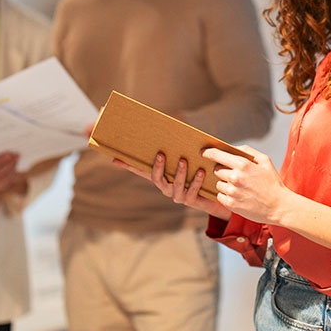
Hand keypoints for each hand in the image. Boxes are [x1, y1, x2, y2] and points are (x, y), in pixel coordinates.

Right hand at [113, 154, 231, 220]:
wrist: (215, 197)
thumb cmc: (199, 173)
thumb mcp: (188, 160)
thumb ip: (179, 149)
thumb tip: (173, 129)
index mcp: (162, 178)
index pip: (142, 171)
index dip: (129, 166)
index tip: (115, 158)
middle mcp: (167, 188)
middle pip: (157, 178)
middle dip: (158, 167)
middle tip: (161, 154)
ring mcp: (178, 195)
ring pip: (175, 185)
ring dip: (180, 173)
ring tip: (184, 161)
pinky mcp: (192, 201)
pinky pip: (192, 191)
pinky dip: (197, 181)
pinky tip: (201, 172)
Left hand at [204, 145, 290, 225]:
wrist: (279, 207)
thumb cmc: (273, 182)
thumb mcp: (265, 161)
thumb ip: (248, 151)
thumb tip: (232, 148)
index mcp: (243, 164)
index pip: (217, 155)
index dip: (207, 152)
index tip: (202, 152)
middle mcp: (235, 177)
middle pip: (217, 170)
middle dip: (222, 171)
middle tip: (234, 175)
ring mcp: (232, 191)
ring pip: (218, 184)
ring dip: (225, 184)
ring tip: (239, 188)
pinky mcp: (231, 204)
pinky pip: (220, 196)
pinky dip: (226, 195)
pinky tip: (238, 196)